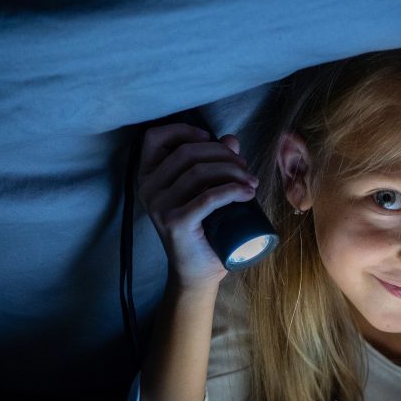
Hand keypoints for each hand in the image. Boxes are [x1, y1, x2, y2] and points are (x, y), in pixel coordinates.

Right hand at [136, 123, 259, 289]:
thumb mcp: (206, 190)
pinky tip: (248, 194)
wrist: (197, 270)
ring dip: (233, 172)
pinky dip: (233, 191)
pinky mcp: (176, 222)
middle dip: (222, 154)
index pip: (155, 138)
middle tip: (245, 168)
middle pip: (187, 152)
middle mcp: (148, 189)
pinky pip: (208, 197)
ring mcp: (159, 206)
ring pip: (200, 172)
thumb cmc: (203, 228)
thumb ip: (214, 163)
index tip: (212, 138)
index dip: (184, 130)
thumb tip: (231, 139)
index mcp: (148, 176)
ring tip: (251, 182)